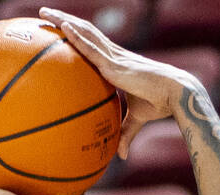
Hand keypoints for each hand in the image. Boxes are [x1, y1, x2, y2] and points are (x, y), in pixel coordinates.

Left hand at [39, 8, 200, 157]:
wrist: (175, 95)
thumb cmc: (160, 104)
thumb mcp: (137, 120)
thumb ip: (126, 134)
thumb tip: (121, 155)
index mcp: (116, 63)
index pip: (92, 43)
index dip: (77, 33)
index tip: (59, 27)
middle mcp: (113, 54)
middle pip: (84, 31)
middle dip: (64, 19)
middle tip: (44, 13)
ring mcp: (113, 57)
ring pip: (84, 32)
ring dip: (64, 20)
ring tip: (45, 12)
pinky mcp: (115, 64)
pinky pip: (91, 48)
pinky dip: (77, 36)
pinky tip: (63, 26)